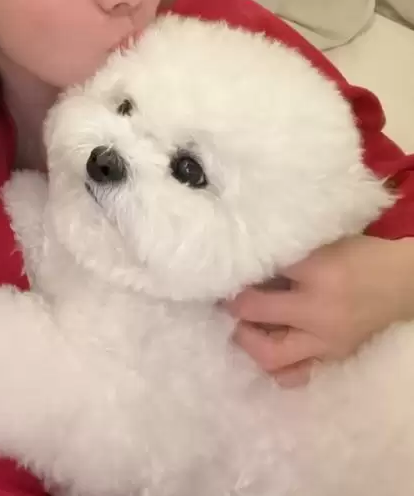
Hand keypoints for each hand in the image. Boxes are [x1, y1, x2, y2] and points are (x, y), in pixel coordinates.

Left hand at [224, 236, 413, 387]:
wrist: (402, 283)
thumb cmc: (359, 256)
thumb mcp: (321, 245)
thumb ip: (285, 256)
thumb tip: (245, 268)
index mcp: (315, 272)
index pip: (261, 274)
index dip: (237, 274)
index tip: (223, 272)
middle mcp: (317, 311)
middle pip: (256, 315)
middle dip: (236, 312)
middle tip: (227, 303)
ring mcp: (325, 341)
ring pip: (271, 355)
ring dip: (249, 342)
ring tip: (244, 327)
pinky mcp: (332, 357)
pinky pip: (295, 373)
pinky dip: (275, 366)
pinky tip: (265, 350)